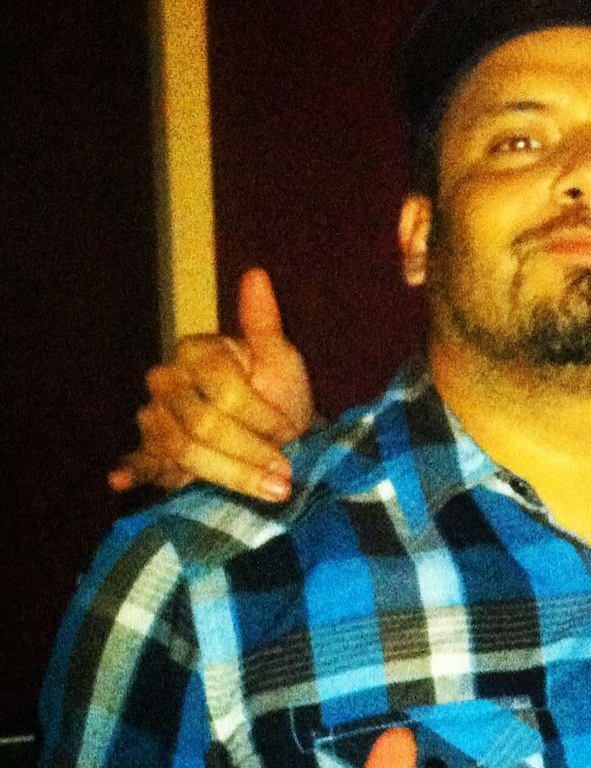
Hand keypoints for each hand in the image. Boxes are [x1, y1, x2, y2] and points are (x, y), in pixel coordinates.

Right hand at [109, 268, 315, 501]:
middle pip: (201, 424)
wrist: (277, 433)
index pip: (225, 390)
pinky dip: (130, 472)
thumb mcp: (281, 360)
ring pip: (182, 450)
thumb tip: (257, 275)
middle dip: (249, 453)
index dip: (262, 417)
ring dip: (228, 475)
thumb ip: (265, 324)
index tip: (293, 434)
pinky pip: (139, 461)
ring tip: (269, 492)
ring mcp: (156, 416)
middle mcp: (168, 380)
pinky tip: (119, 481)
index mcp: (197, 352)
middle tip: (286, 476)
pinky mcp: (152, 450)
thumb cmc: (279, 393)